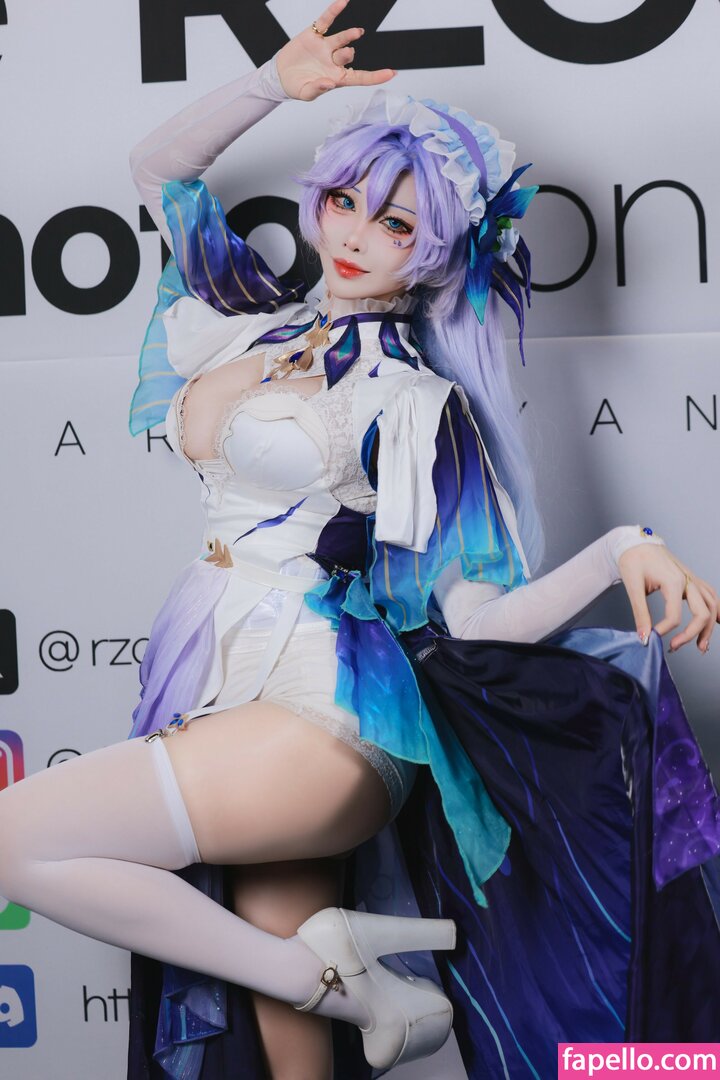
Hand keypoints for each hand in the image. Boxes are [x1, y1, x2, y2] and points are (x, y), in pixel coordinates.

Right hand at [275, 0, 395, 101]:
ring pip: (342, 38)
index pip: (360, 77)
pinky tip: (343, 2)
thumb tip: (330, 83)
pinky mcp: (314, 34)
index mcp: (336, 78)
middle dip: (347, 55)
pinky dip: (334, 11)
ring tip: (358, 33)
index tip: (392, 73)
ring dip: (350, 35)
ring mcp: (326, 47)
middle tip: (342, 56)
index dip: (375, 76)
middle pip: (348, 55)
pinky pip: (326, 21)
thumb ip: (318, 89)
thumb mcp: (306, 93)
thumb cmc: (296, 86)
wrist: (279, 74)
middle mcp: (334, 61)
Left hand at [618, 543, 717, 652]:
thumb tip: (644, 637)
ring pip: (712, 605)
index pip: (674, 616)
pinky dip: (716, 610)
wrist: (636, 542)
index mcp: (673, 581)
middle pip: (703, 612)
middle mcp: (688, 580)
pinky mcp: (692, 579)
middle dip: (692, 634)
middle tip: (675, 647)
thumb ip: (640, 613)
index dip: (663, 631)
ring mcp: (692, 579)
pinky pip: (711, 596)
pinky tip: (716, 622)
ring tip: (702, 646)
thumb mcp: (632, 586)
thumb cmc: (633, 559)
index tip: (650, 638)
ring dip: (709, 627)